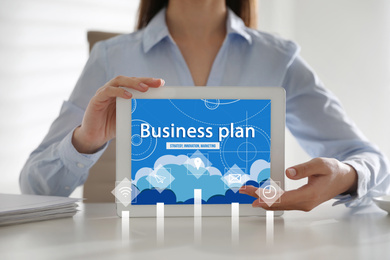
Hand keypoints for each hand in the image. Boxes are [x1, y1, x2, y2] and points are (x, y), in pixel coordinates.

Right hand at [72, 76, 164, 153]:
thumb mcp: (129, 119)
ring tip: (144, 88)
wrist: (94, 137)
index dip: (148, 82)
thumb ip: (138, 113)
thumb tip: (157, 114)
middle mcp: (114, 89)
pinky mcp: (97, 99)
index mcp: (122, 93)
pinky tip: (128, 95)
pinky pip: (108, 91)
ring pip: (119, 81)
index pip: (136, 83)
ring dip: (133, 83)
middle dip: (144, 80)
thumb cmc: (112, 127)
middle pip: (130, 79)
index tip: (161, 83)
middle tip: (157, 83)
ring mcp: (104, 93)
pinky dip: (119, 91)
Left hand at [239, 157, 357, 210]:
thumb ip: (304, 168)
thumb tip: (289, 172)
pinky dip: (270, 199)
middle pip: (277, 203)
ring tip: (247, 191)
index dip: (268, 198)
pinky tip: (261, 195)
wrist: (344, 179)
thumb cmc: (333, 171)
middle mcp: (305, 203)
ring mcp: (303, 204)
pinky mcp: (301, 202)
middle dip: (259, 196)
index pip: (284, 198)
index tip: (255, 196)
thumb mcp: (321, 164)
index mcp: (309, 195)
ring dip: (262, 198)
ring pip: (278, 204)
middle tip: (244, 190)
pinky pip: (283, 202)